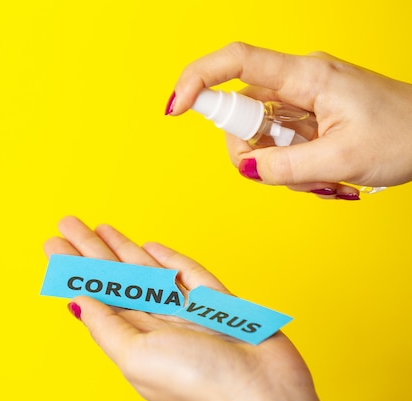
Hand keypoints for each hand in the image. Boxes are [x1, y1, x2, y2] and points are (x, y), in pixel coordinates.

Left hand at [44, 216, 326, 400]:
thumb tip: (75, 301)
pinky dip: (169, 259)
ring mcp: (186, 312)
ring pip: (147, 272)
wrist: (262, 393)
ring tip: (99, 227)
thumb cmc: (198, 382)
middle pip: (115, 278)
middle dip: (90, 250)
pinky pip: (188, 274)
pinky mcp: (216, 303)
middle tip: (68, 223)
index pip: (95, 296)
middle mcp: (156, 324)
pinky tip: (148, 247)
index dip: (74, 269)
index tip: (54, 246)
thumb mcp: (137, 356)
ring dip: (121, 248)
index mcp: (133, 339)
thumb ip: (106, 326)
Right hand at [167, 42, 411, 197]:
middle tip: (279, 172)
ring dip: (274, 162)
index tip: (175, 108)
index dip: (198, 79)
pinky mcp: (308, 113)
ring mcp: (303, 97)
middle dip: (249, 149)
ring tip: (316, 177)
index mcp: (306, 76)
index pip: (236, 61)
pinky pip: (278, 139)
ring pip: (258, 130)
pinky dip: (288, 163)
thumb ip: (285, 166)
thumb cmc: (405, 135)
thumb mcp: (342, 158)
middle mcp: (298, 80)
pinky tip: (317, 174)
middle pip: (241, 109)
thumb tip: (246, 169)